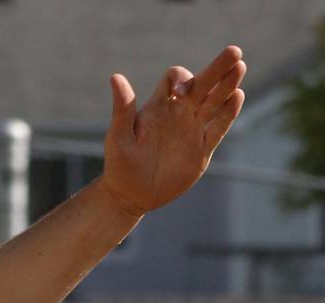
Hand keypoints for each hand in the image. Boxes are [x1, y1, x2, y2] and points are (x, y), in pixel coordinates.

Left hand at [102, 46, 245, 214]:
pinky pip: (218, 128)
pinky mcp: (202, 150)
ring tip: (240, 67)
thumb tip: (115, 76)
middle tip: (234, 52)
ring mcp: (193, 130)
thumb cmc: (120, 166)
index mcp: (160, 105)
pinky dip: (227, 114)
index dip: (182, 78)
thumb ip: (122, 108)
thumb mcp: (118, 137)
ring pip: (214, 101)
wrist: (130, 197)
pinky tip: (237, 97)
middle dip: (217, 68)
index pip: (177, 78)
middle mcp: (180, 112)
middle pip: (203, 83)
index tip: (181, 92)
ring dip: (227, 85)